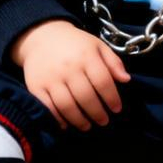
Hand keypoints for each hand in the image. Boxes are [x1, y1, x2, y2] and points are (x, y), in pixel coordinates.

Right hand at [10, 20, 129, 131]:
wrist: (41, 36)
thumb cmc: (75, 44)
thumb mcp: (97, 45)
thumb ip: (113, 62)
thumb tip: (126, 80)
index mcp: (86, 56)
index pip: (103, 82)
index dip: (112, 98)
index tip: (117, 109)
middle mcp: (68, 68)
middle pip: (86, 97)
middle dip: (97, 113)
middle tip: (103, 121)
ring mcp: (51, 78)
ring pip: (67, 106)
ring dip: (80, 120)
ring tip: (87, 126)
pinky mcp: (36, 86)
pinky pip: (48, 107)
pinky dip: (58, 119)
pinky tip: (66, 124)